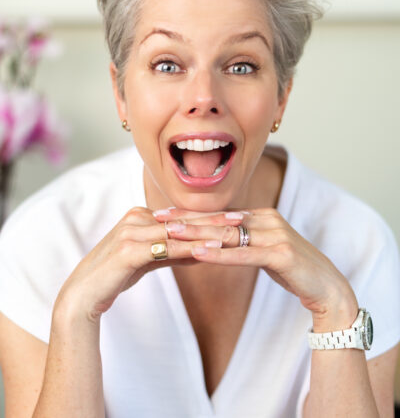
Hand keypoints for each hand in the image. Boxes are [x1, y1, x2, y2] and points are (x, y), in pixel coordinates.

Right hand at [54, 206, 237, 323]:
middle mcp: (136, 218)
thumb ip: (173, 251)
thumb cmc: (116, 274)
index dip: (208, 215)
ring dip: (207, 231)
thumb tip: (201, 248)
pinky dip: (190, 249)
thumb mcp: (149, 259)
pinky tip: (210, 250)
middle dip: (214, 218)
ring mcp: (132, 232)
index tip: (233, 215)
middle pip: (183, 219)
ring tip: (234, 233)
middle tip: (241, 217)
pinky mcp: (128, 250)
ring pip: (178, 231)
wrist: (84, 293)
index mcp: (140, 216)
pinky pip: (166, 248)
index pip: (181, 215)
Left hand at [153, 207, 358, 330]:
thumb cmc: (292, 269)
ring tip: (170, 233)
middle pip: (219, 220)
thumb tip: (214, 237)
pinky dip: (220, 253)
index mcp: (261, 215)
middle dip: (186, 220)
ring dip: (198, 234)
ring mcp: (275, 234)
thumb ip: (242, 240)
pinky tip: (198, 253)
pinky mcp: (281, 253)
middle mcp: (267, 220)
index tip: (163, 214)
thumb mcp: (263, 250)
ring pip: (228, 234)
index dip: (190, 214)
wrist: (327, 287)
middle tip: (157, 219)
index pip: (218, 214)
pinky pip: (244, 254)